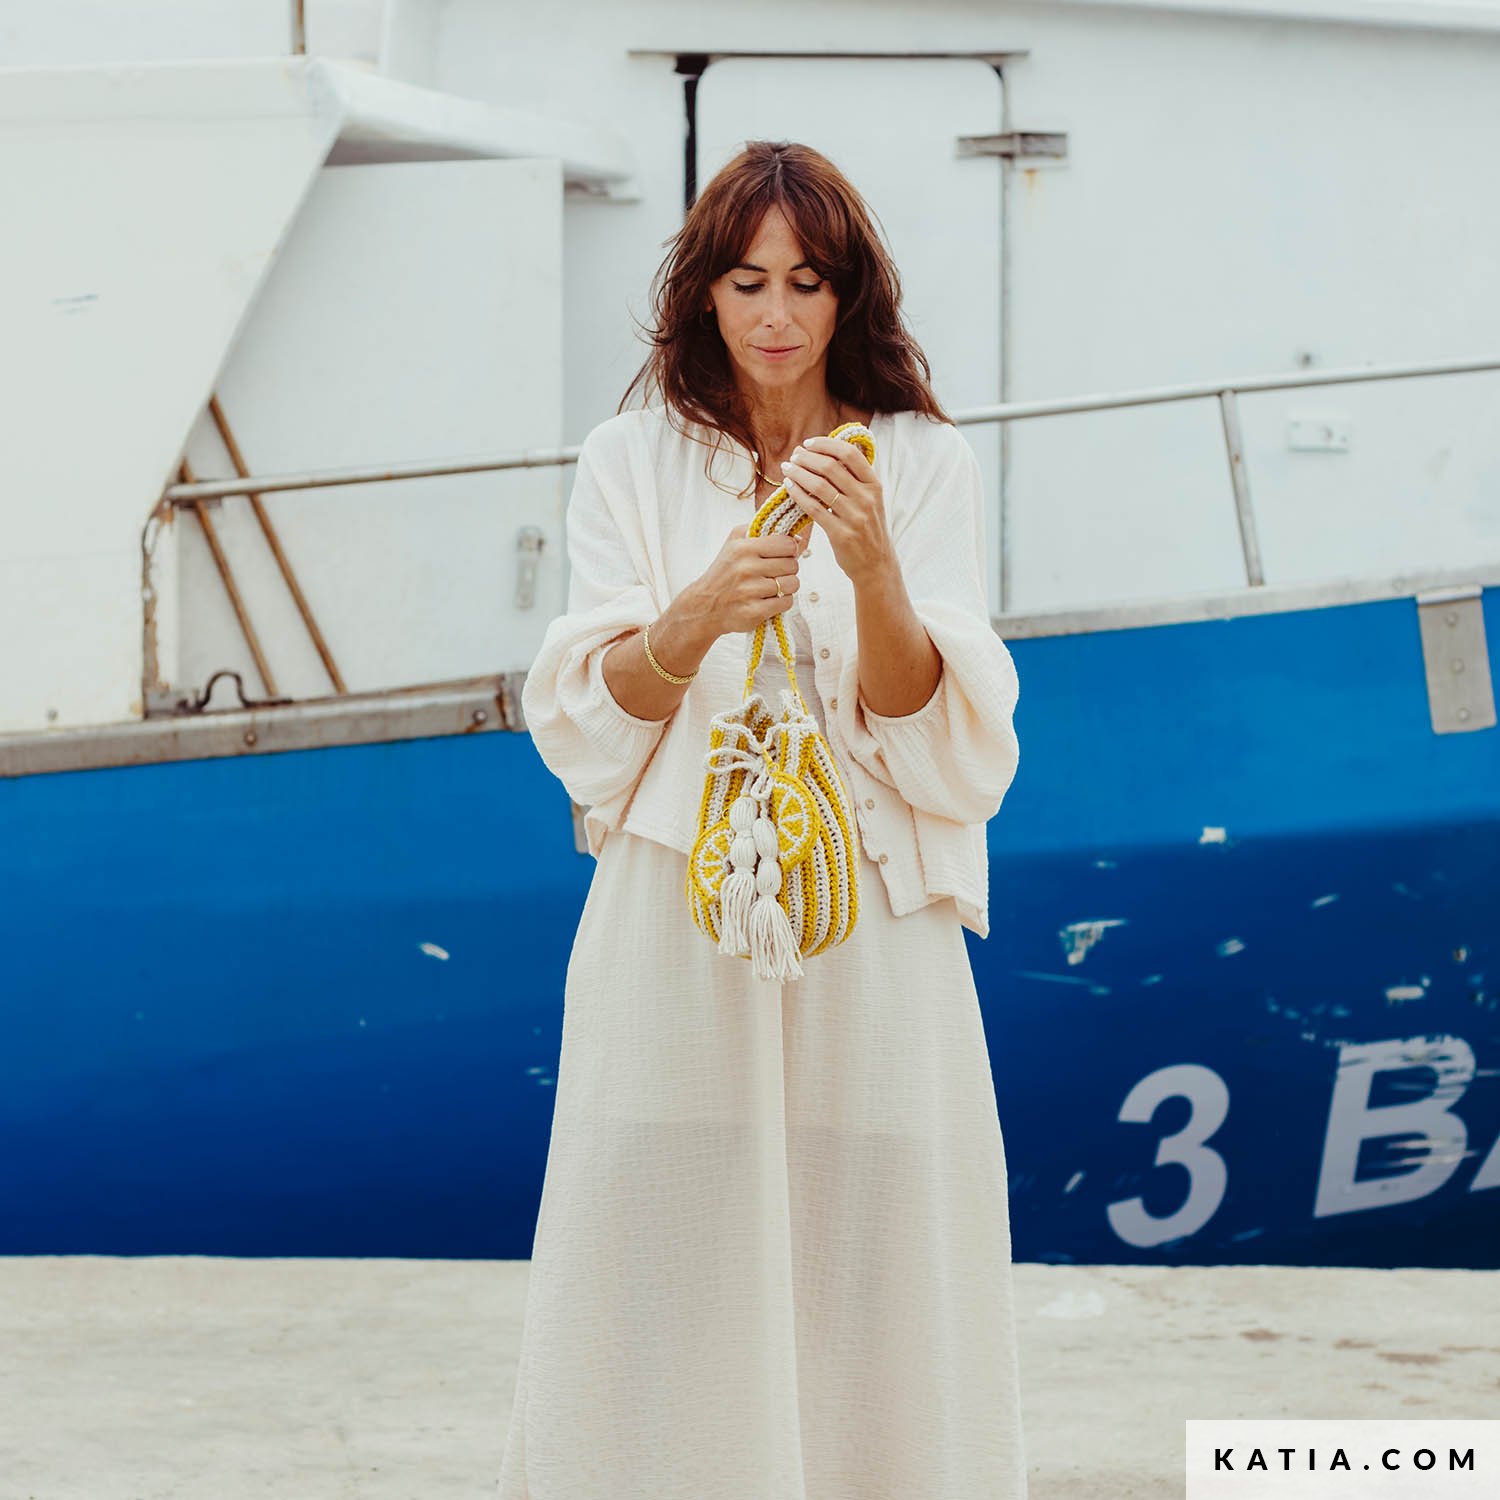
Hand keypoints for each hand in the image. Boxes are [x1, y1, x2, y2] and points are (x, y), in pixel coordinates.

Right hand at [677, 523, 808, 639]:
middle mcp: (746, 568)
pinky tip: (769, 600)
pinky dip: (781, 602)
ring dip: (786, 587)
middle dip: (788, 570)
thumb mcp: (734, 542)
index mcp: (743, 548)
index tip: (781, 556)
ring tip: (772, 587)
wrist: (704, 606)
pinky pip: (786, 602)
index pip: (786, 544)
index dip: (789, 550)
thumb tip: (797, 537)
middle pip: (792, 565)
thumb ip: (761, 531)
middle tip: (774, 573)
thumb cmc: (723, 573)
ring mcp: (750, 591)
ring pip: (792, 584)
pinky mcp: (754, 611)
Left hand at [780, 434, 893, 585]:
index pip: (849, 454)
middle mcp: (866, 498)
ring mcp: (854, 517)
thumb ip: (854, 479)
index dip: (826, 444)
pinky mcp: (841, 534)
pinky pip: (814, 508)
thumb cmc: (868, 529)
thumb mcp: (870, 501)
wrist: (876, 565)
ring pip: (819, 486)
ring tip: (787, 468)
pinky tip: (789, 487)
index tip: (808, 443)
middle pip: (831, 467)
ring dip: (798, 473)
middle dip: (807, 457)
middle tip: (793, 456)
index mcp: (874, 485)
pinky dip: (798, 494)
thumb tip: (828, 454)